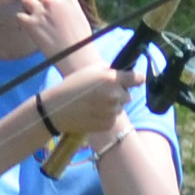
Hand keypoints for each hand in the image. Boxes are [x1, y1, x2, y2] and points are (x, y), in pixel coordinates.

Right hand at [36, 29, 134, 145]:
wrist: (56, 109)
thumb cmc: (72, 86)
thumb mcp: (90, 70)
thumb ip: (109, 70)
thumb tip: (124, 72)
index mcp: (112, 79)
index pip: (137, 78)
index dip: (136, 79)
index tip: (135, 80)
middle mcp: (115, 95)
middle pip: (128, 94)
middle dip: (119, 93)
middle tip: (101, 93)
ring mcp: (112, 111)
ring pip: (120, 107)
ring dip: (112, 105)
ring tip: (93, 103)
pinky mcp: (108, 124)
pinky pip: (113, 118)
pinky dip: (106, 116)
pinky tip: (92, 112)